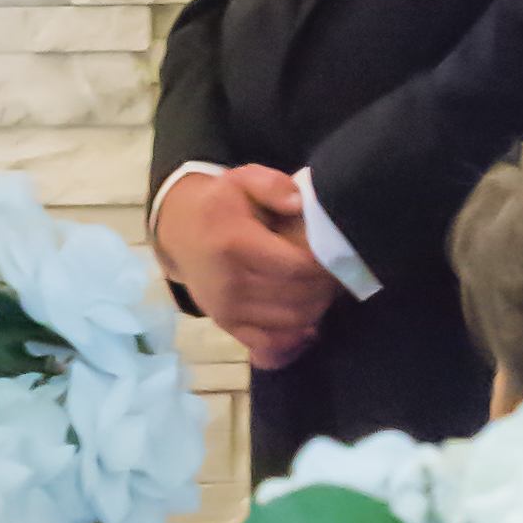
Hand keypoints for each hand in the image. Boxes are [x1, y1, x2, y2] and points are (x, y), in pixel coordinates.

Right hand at [155, 162, 333, 370]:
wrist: (179, 231)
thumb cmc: (220, 204)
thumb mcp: (243, 179)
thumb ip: (273, 186)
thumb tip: (300, 203)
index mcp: (235, 245)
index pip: (298, 267)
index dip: (329, 265)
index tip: (343, 253)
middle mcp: (229, 284)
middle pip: (299, 298)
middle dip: (328, 287)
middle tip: (339, 271)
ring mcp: (226, 310)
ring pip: (292, 322)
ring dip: (317, 308)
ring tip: (324, 288)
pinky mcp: (226, 325)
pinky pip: (270, 343)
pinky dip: (295, 338)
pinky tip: (310, 324)